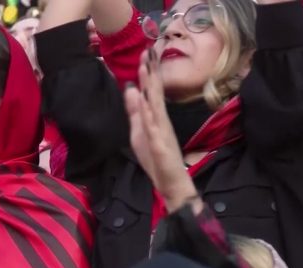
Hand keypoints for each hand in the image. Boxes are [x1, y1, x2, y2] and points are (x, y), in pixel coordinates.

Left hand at [124, 48, 199, 212]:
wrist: (170, 181)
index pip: (151, 90)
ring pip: (155, 105)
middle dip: (151, 72)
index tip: (144, 52)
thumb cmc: (156, 156)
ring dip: (150, 87)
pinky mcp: (161, 144)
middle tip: (148, 50)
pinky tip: (146, 102)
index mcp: (155, 116)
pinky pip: (154, 127)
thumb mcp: (139, 130)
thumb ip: (135, 111)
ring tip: (146, 69)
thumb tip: (131, 88)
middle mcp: (160, 119)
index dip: (148, 72)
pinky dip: (149, 114)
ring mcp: (161, 130)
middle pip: (155, 92)